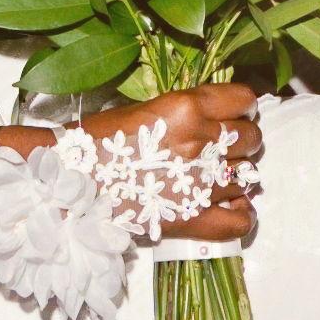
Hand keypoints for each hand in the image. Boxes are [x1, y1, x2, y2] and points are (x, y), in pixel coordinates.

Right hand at [61, 83, 264, 241]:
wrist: (70, 183)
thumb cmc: (99, 142)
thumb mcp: (147, 109)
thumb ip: (186, 112)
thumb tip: (216, 119)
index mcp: (187, 108)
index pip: (243, 100)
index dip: (242, 108)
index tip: (233, 115)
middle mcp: (201, 142)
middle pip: (250, 137)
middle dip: (240, 141)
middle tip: (220, 148)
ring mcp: (202, 183)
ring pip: (248, 175)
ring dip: (236, 175)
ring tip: (215, 177)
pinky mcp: (194, 219)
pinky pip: (241, 219)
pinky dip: (241, 214)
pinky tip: (229, 207)